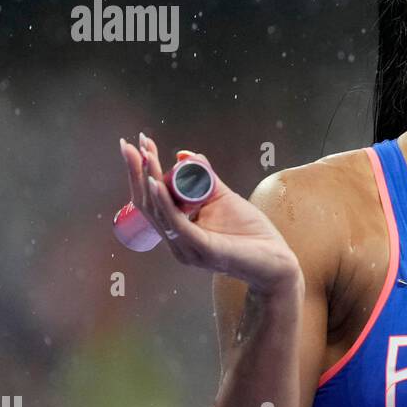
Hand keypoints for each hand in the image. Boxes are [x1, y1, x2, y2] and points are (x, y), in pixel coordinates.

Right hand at [118, 132, 300, 292]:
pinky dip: (165, 203)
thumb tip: (185, 154)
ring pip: (159, 213)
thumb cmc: (251, 234)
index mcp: (178, 231)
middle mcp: (177, 241)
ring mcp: (187, 248)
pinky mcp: (203, 250)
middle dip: (137, 172)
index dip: (141, 173)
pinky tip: (157, 184)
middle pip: (147, 204)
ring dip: (149, 181)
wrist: (277, 262)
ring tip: (144, 157)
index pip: (150, 200)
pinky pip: (178, 225)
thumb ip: (206, 178)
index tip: (138, 145)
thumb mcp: (224, 198)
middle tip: (129, 145)